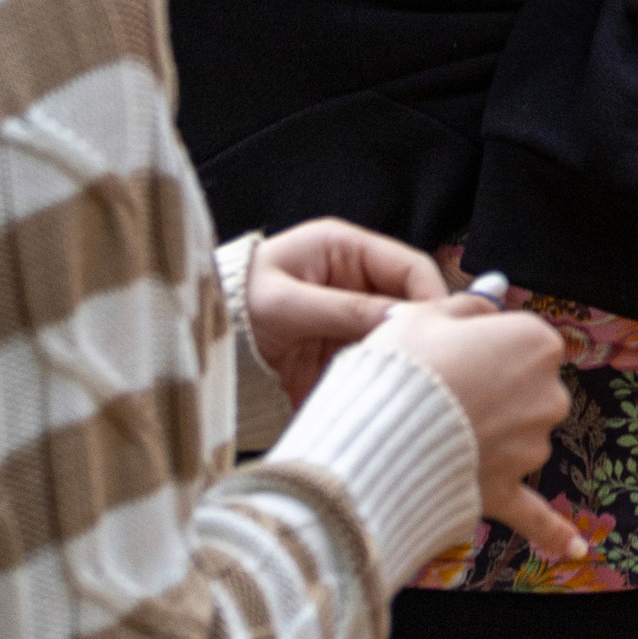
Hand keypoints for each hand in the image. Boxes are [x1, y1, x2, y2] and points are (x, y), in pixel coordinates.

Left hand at [245, 219, 446, 409]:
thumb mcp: (287, 303)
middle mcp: (354, 277)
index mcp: (345, 248)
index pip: (410, 267)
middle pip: (408, 302)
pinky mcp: (339, 346)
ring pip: (395, 334)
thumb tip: (404, 321)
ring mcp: (348, 312)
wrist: (198, 338)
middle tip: (423, 362)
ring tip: (397, 380)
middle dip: (416, 331)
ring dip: (397, 356)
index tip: (439, 332)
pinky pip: (372, 358)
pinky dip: (377, 375)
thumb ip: (345, 310)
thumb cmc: (234, 304)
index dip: (430, 297)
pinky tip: (375, 391)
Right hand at [375, 299, 581, 564]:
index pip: (523, 336)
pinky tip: (575, 549)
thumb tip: (494, 291)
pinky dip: (554, 532)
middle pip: (526, 388)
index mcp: (535, 343)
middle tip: (439, 390)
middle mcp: (546, 395)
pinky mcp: (506, 491)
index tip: (453, 349)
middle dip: (492, 390)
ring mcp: (529, 447)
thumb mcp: (425, 314)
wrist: (377, 439)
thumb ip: (468, 304)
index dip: (484, 343)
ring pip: (518, 437)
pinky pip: (535, 514)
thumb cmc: (400, 369)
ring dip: (489, 436)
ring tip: (436, 431)